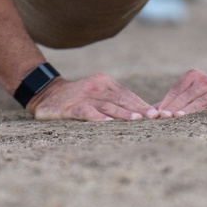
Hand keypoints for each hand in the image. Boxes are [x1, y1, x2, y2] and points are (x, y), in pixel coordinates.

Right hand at [28, 73, 163, 121]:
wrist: (46, 94)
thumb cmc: (77, 98)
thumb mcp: (97, 94)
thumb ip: (116, 100)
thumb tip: (143, 113)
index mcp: (106, 84)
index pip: (129, 95)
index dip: (144, 105)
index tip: (160, 114)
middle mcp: (97, 88)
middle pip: (122, 100)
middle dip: (140, 109)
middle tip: (156, 117)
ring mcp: (84, 97)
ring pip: (108, 106)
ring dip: (123, 113)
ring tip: (137, 119)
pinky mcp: (71, 108)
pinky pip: (86, 113)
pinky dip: (97, 117)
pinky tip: (107, 123)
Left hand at [154, 68, 206, 115]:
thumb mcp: (193, 88)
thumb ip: (175, 99)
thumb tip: (152, 112)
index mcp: (193, 76)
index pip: (177, 91)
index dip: (166, 102)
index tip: (157, 114)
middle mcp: (205, 80)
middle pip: (187, 96)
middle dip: (174, 107)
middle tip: (163, 117)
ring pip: (200, 102)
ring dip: (189, 111)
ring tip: (177, 118)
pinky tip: (201, 120)